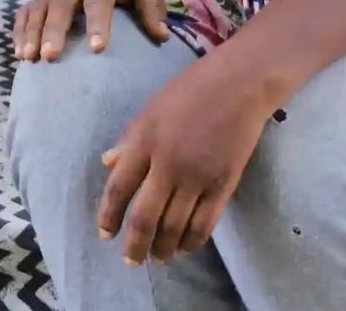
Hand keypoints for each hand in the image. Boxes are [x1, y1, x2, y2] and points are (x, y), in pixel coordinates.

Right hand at [13, 0, 169, 61]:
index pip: (99, 1)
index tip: (97, 48)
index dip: (98, 24)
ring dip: (32, 33)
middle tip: (50, 56)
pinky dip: (20, 31)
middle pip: (61, 5)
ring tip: (28, 58)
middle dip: (54, 30)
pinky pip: (26, 12)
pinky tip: (19, 53)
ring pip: (39, 9)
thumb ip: (152, 7)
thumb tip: (162, 37)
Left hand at [97, 51, 274, 262]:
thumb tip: (107, 165)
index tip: (105, 233)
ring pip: (174, 227)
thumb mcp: (151, 108)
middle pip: (145, 217)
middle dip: (134, 245)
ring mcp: (197, 177)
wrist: (239, 84)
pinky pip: (204, 225)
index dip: (109, 215)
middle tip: (130, 260)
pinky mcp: (223, 186)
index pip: (119, 187)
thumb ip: (129, 139)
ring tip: (157, 258)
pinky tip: (184, 247)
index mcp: (145, 140)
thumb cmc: (191, 89)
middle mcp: (168, 163)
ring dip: (163, 249)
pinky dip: (191, 242)